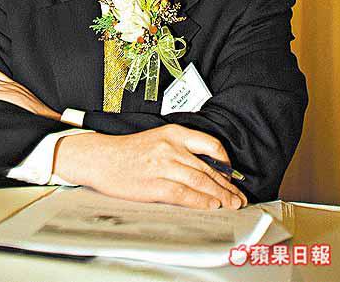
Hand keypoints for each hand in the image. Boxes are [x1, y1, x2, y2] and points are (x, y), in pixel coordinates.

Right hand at [53, 124, 247, 209]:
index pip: (210, 145)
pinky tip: (211, 206)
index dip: (226, 162)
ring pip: (200, 181)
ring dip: (220, 195)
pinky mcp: (155, 184)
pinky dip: (201, 201)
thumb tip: (206, 168)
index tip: (233, 174)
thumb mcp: (157, 140)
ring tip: (231, 204)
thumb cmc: (127, 151)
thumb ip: (180, 150)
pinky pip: (185, 194)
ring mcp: (163, 165)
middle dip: (227, 185)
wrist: (101, 158)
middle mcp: (171, 147)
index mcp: (173, 133)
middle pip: (208, 168)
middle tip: (238, 196)